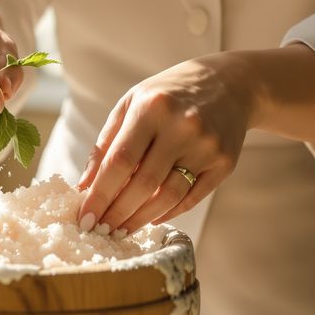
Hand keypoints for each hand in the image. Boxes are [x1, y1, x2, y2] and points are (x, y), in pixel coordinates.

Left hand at [76, 55, 257, 233]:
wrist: (229, 84)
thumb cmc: (168, 96)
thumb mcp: (131, 105)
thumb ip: (106, 144)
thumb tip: (85, 186)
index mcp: (152, 108)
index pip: (120, 160)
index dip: (100, 194)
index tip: (85, 217)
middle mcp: (182, 126)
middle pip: (144, 183)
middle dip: (118, 213)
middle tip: (102, 229)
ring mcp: (207, 146)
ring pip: (169, 196)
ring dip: (141, 218)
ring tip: (122, 228)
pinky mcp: (224, 162)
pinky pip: (192, 197)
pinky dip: (168, 212)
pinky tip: (151, 216)